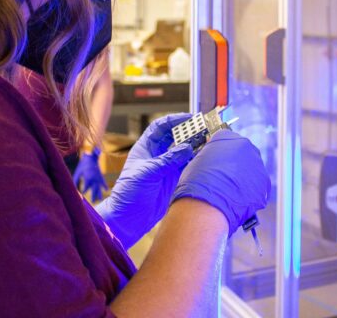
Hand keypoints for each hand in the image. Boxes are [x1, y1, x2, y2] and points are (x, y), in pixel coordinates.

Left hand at [75, 148, 107, 202]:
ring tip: (100, 199)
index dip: (84, 191)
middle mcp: (94, 179)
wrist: (90, 158)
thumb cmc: (82, 165)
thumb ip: (75, 180)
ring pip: (99, 187)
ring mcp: (98, 178)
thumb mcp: (77, 172)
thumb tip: (73, 188)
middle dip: (94, 196)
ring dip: (100, 193)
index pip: (86, 188)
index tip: (82, 194)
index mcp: (88, 178)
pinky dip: (105, 186)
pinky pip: (103, 182)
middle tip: (93, 201)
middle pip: (94, 189)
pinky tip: (106, 190)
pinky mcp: (100, 176)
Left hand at [96, 113, 193, 248]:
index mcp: (145, 148)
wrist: (128, 219)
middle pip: (174, 137)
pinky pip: (187, 167)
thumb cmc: (129, 194)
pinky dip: (196, 162)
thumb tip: (187, 147)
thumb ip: (168, 160)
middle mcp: (156, 155)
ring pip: (183, 151)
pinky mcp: (173, 180)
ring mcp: (166, 167)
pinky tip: (206, 159)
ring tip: (209, 142)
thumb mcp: (148, 173)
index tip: (190, 118)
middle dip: (188, 131)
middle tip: (204, 129)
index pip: (160, 127)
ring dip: (195, 146)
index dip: (174, 120)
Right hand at [171, 129, 269, 235]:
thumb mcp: (198, 161)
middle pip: (243, 154)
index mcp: (228, 138)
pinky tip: (237, 199)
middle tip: (225, 178)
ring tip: (230, 192)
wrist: (208, 205)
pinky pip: (257, 187)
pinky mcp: (264, 183)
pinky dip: (249, 193)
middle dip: (236, 165)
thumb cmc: (197, 184)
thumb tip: (211, 160)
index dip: (222, 154)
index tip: (219, 162)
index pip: (228, 141)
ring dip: (244, 180)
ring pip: (252, 171)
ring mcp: (257, 165)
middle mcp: (246, 147)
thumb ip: (210, 156)